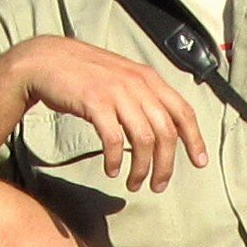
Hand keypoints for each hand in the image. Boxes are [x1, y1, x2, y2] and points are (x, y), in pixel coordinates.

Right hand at [13, 36, 205, 192]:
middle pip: (165, 132)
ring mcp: (116, 92)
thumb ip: (143, 97)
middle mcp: (137, 84)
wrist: (47, 60)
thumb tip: (163, 128)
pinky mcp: (94, 102)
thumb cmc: (85, 74)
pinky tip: (112, 170)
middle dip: (165, 164)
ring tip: (134, 184)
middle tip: (158, 186)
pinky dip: (116, 159)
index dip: (194, 139)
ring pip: (143, 139)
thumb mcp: (122, 78)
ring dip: (141, 168)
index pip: (183, 111)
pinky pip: (113, 139)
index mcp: (149, 79)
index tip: (199, 163)